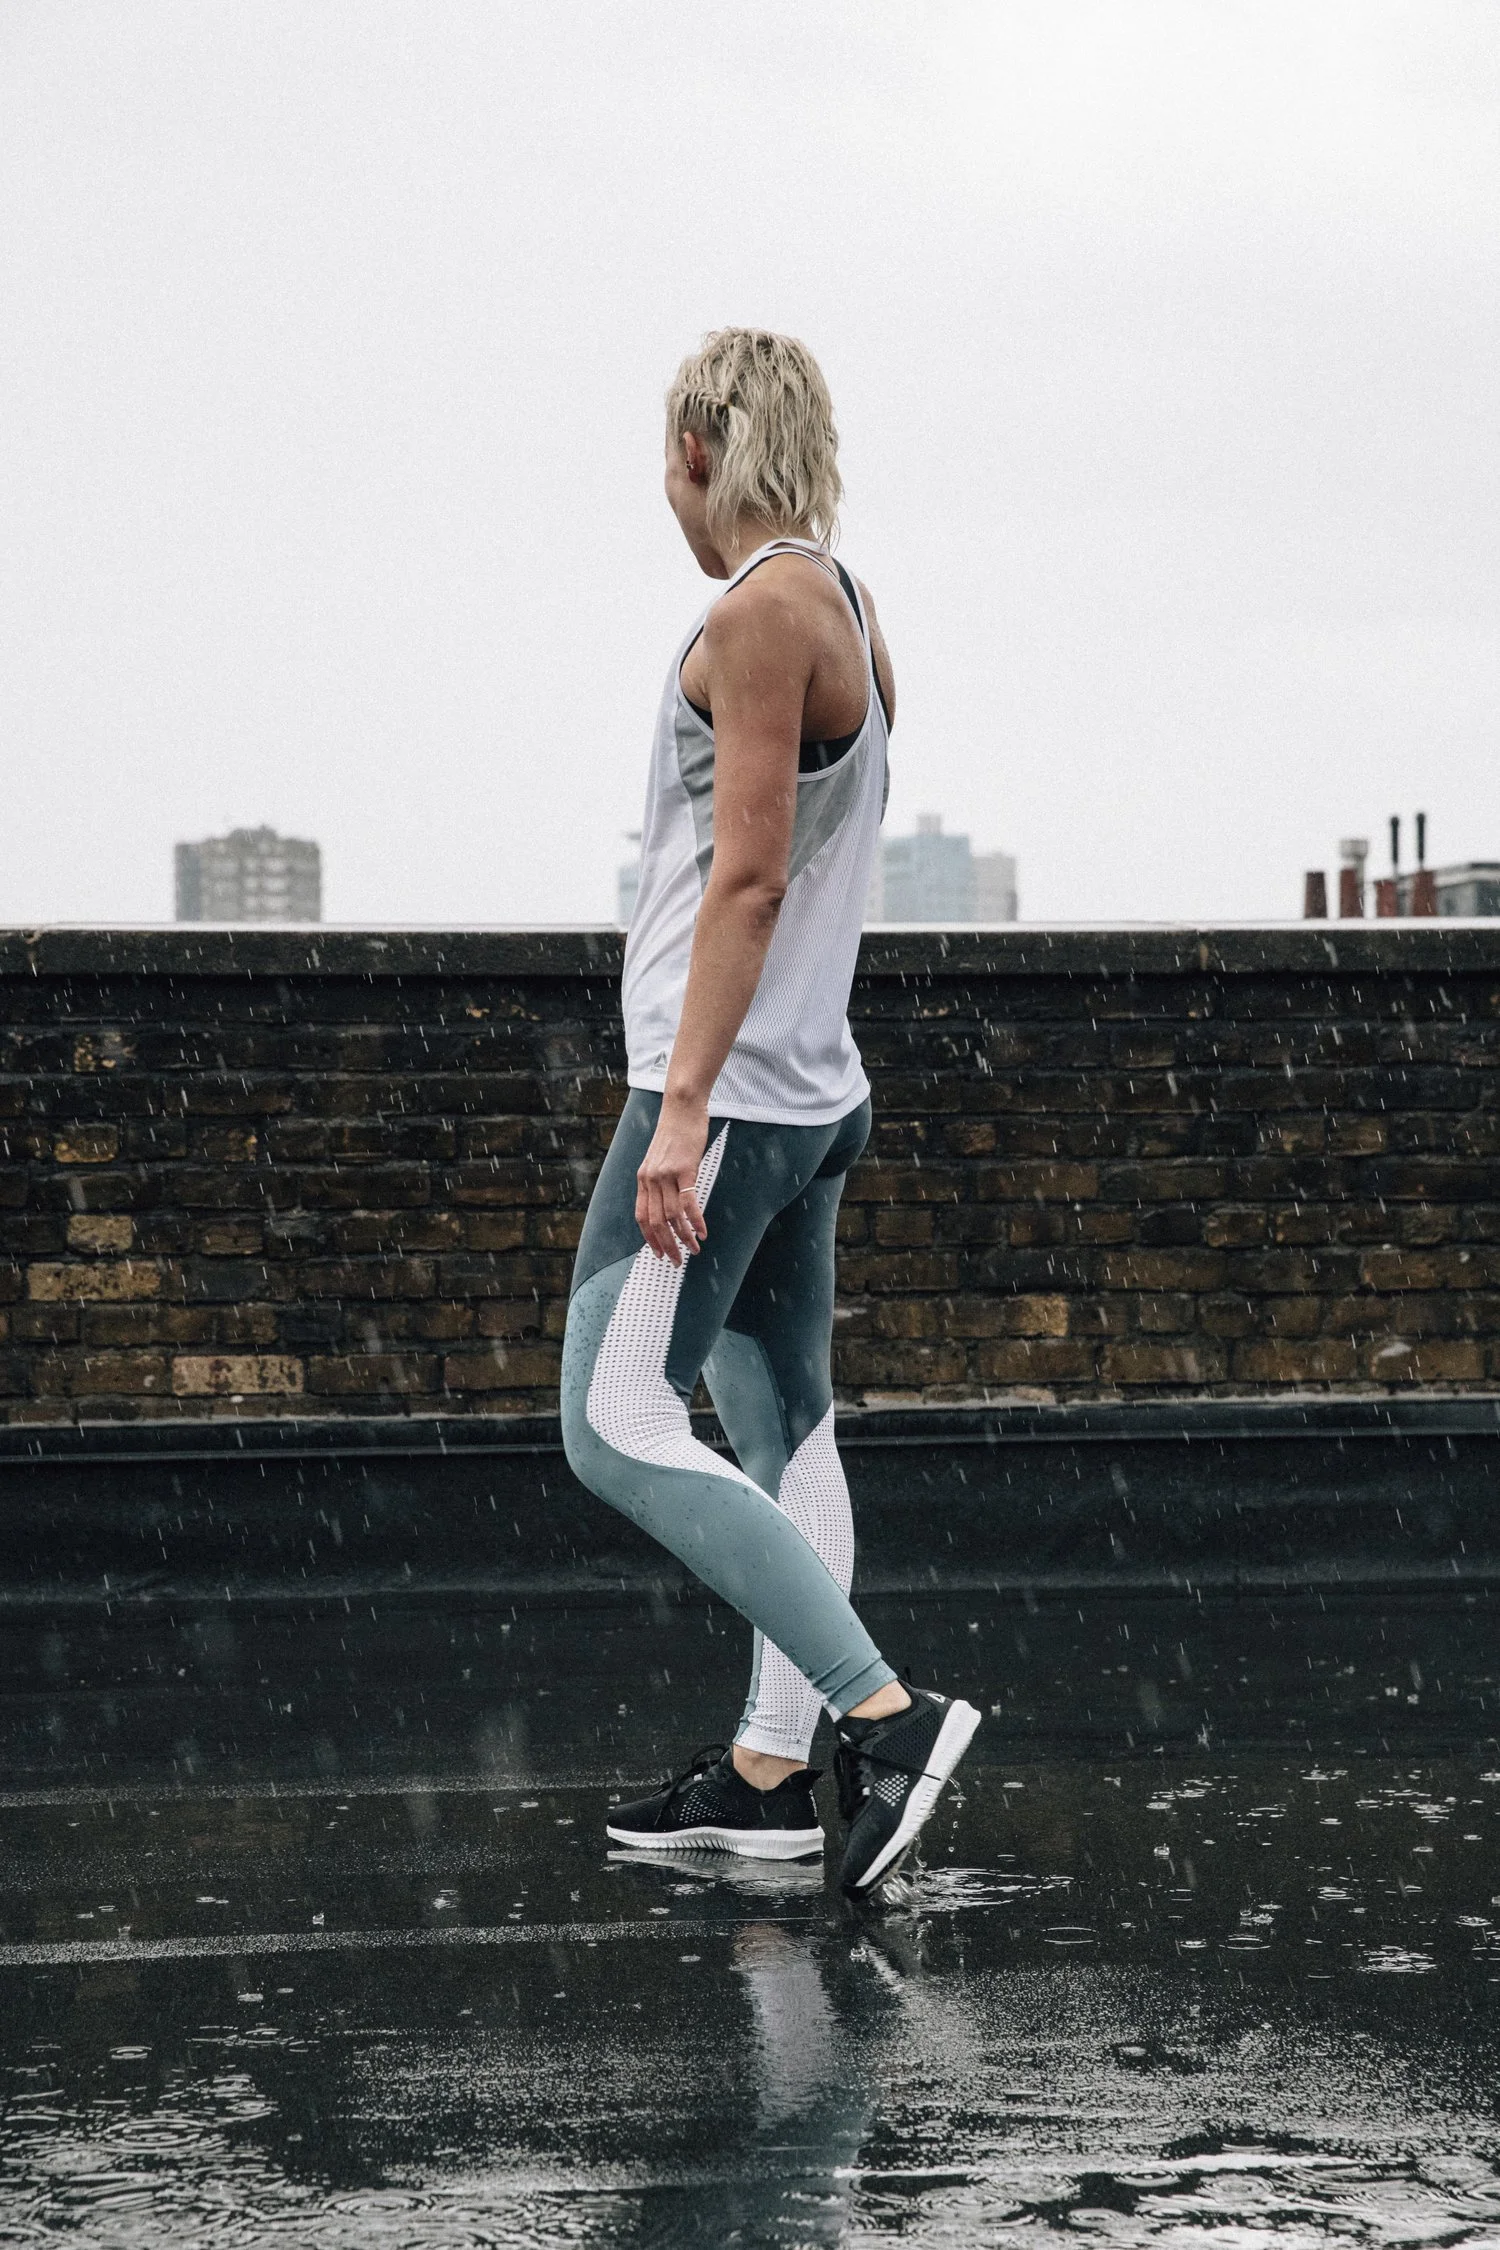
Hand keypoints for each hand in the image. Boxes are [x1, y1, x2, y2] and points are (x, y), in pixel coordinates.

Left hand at [635, 1099, 710, 1264]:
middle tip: (678, 1261)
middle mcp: (650, 1179)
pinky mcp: (684, 1169)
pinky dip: (695, 1221)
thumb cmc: (676, 1132)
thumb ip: (661, 1180)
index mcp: (643, 1179)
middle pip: (655, 1222)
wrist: (682, 1107)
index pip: (641, 1217)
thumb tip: (670, 1202)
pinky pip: (688, 1203)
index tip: (659, 1253)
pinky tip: (703, 1232)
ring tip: (695, 1248)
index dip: (650, 1238)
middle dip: (667, 1245)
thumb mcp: (661, 1158)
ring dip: (684, 1236)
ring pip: (672, 1216)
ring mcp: (666, 1175)